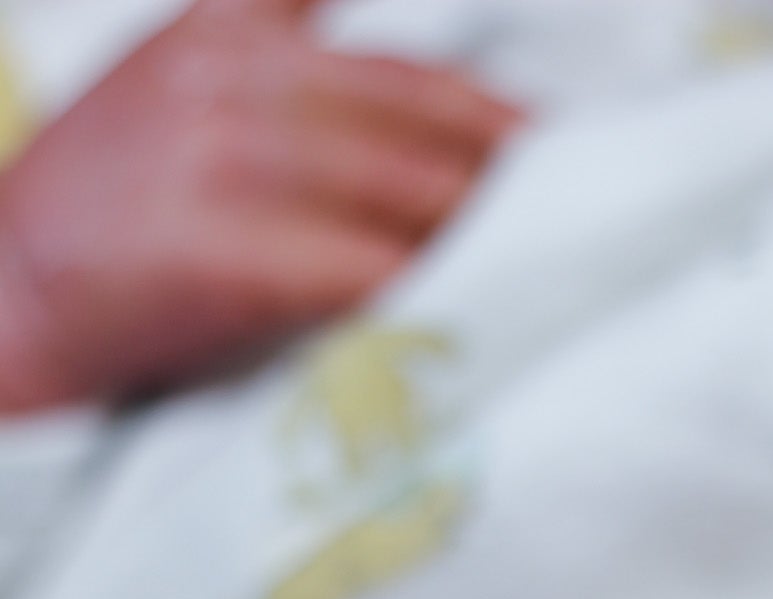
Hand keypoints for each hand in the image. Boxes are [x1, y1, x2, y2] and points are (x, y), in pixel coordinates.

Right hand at [0, 0, 521, 411]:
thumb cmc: (88, 229)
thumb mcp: (167, 89)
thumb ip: (262, 32)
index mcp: (227, 41)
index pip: (401, 76)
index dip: (497, 116)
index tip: (570, 157)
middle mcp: (229, 86)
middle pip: (419, 127)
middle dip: (517, 176)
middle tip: (605, 218)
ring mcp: (216, 164)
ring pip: (400, 193)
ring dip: (492, 234)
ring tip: (569, 269)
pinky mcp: (211, 248)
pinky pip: (354, 268)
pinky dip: (424, 292)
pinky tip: (481, 313)